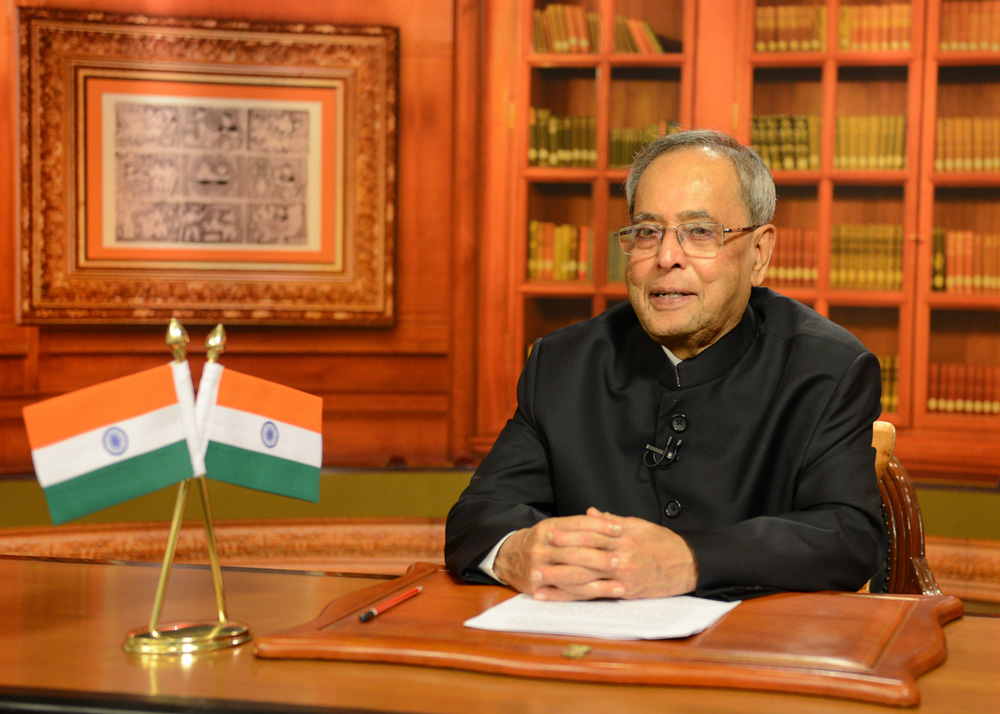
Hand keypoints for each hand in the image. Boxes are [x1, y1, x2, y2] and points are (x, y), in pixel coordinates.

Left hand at [493, 508, 697, 600]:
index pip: (591, 533)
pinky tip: (560, 597)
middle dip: (557, 558)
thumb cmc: (663, 543)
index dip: (568, 533)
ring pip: (586, 578)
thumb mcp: (639, 525)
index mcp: (623, 537)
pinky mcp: (625, 592)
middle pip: (583, 557)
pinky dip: (575, 597)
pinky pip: (596, 595)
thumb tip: (590, 511)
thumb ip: (612, 519)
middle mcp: (621, 557)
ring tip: (538, 580)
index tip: (549, 533)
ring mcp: (622, 577)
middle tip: (535, 557)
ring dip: (559, 581)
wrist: (688, 565)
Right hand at [493, 512, 624, 600]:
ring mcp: (539, 567)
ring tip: (620, 583)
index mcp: (548, 528)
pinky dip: (588, 594)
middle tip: (620, 558)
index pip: (577, 525)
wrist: (507, 558)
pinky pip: (566, 592)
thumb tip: (607, 518)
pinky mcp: (538, 587)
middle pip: (575, 551)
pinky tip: (605, 593)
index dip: (600, 527)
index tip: (620, 529)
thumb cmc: (539, 542)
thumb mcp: (553, 528)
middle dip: (599, 556)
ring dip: (598, 580)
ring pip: (572, 574)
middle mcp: (542, 547)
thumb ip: (577, 525)